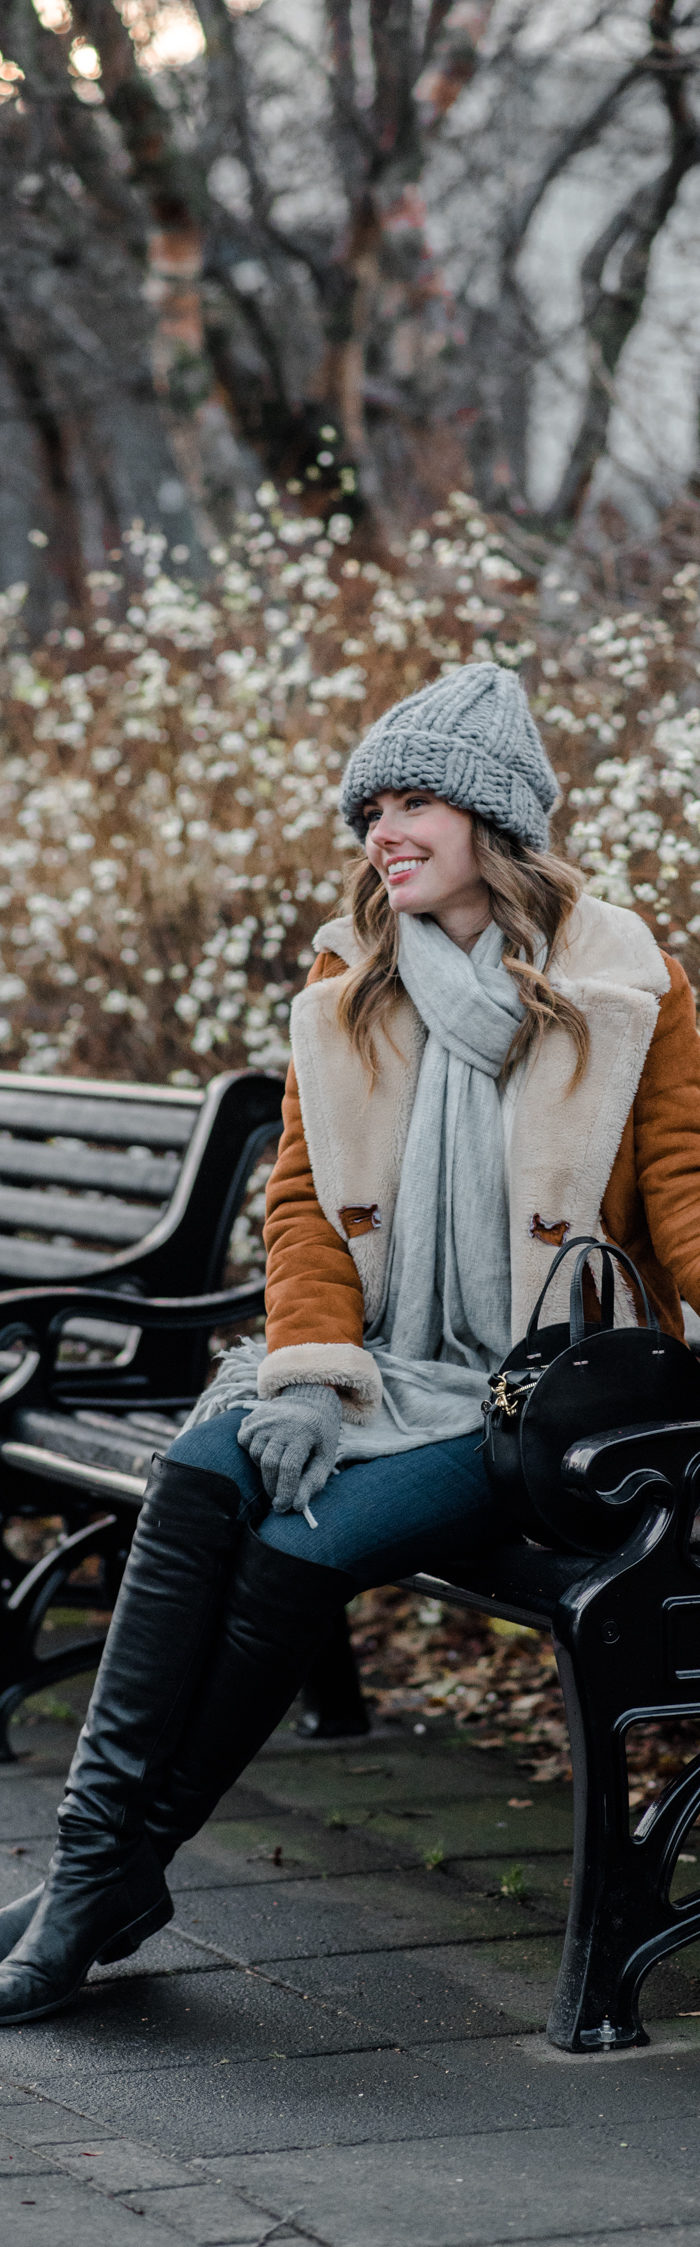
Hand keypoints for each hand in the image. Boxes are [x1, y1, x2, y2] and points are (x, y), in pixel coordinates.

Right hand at [237, 1384, 341, 1514]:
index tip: (284, 1507)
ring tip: (279, 1468)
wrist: (308, 1403)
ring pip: (256, 1455)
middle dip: (272, 1487)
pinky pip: (245, 1444)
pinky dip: (254, 1453)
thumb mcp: (325, 1459)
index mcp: (306, 1431)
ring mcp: (264, 1419)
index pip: (289, 1467)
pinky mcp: (252, 1419)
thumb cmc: (319, 1437)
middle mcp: (282, 1423)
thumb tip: (296, 1506)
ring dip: (265, 1469)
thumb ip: (313, 1483)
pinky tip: (269, 1450)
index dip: (286, 1491)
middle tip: (278, 1500)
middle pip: (269, 1463)